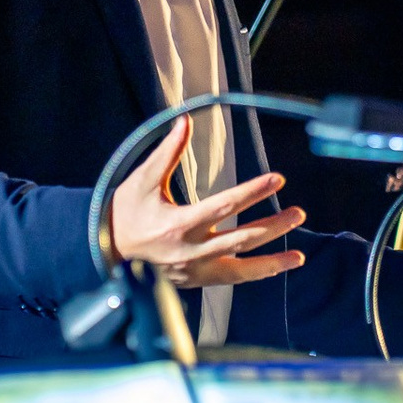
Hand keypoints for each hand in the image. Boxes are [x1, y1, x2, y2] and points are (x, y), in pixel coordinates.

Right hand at [109, 116, 307, 287]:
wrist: (104, 252)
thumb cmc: (124, 212)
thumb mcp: (143, 180)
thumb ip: (167, 152)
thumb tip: (184, 120)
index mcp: (179, 224)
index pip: (226, 205)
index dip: (253, 192)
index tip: (278, 179)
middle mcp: (191, 251)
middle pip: (241, 238)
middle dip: (273, 226)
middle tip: (298, 213)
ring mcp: (194, 271)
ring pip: (241, 269)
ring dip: (271, 261)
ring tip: (298, 257)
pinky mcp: (195, 281)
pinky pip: (231, 280)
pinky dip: (254, 275)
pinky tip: (275, 268)